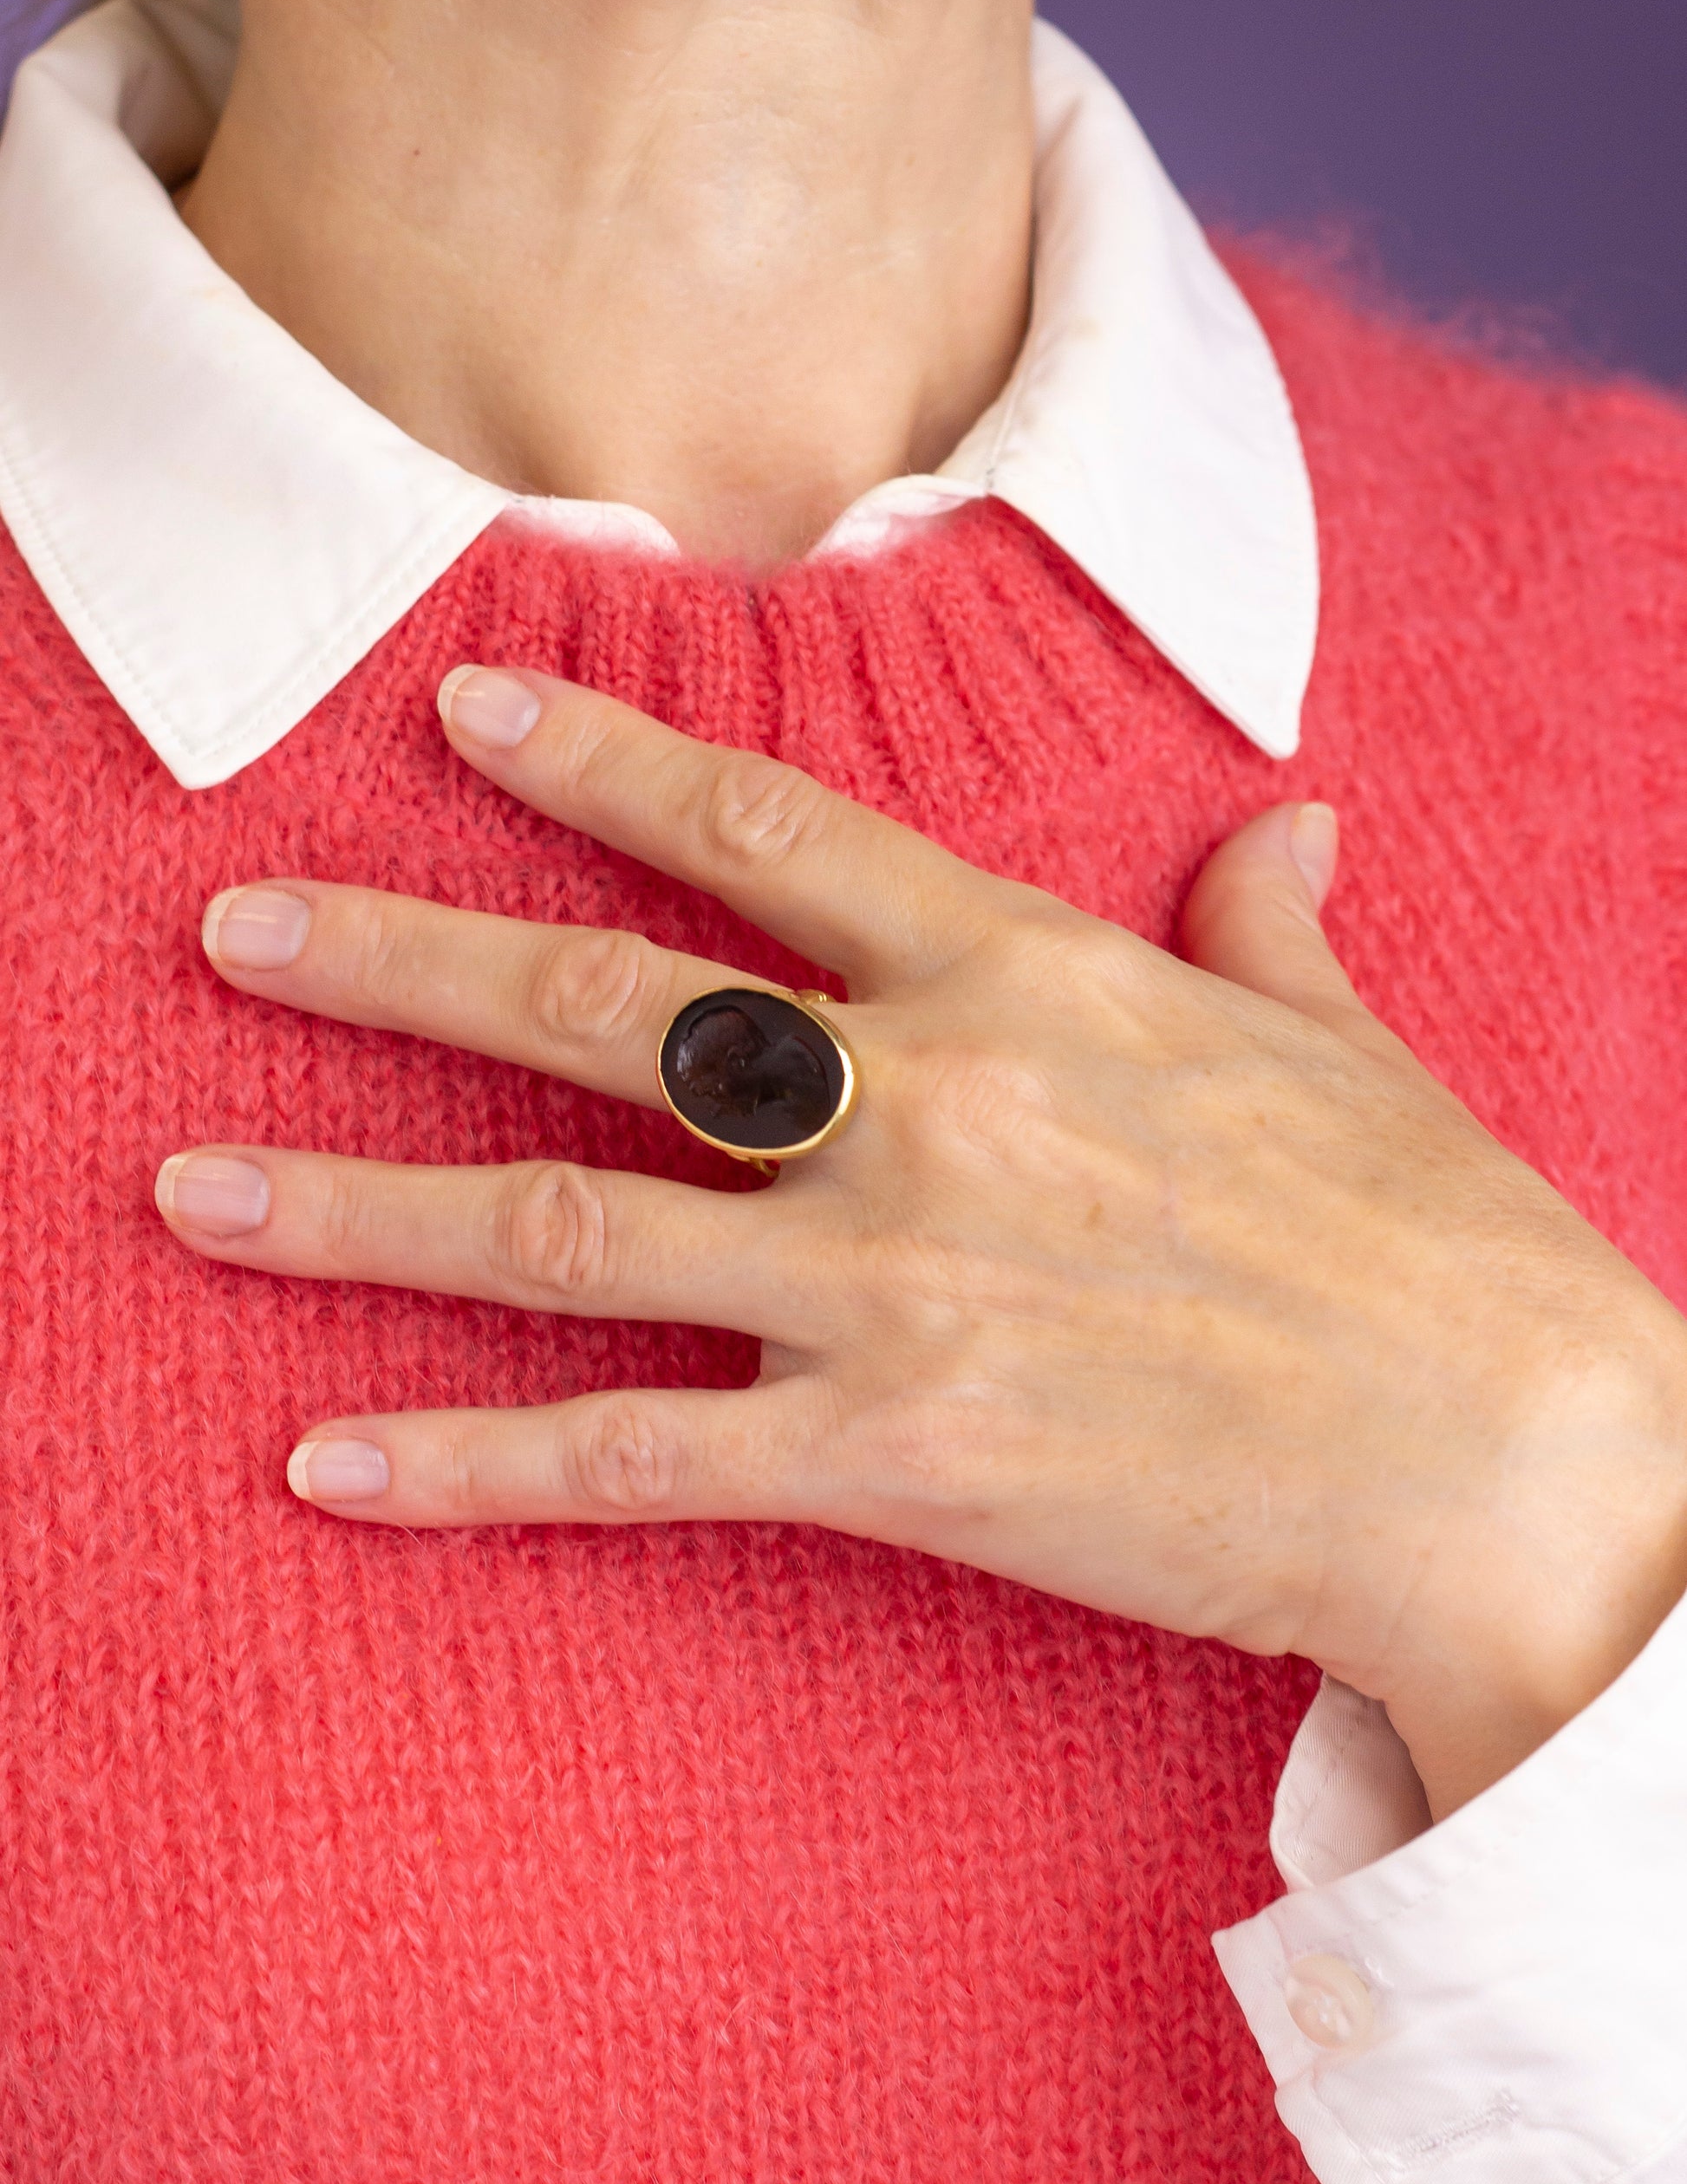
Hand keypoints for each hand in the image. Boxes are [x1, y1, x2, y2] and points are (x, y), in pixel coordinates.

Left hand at [157, 666, 1686, 1816]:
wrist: (1509, 1463)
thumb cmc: (1441, 1245)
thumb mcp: (1347, 1043)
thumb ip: (1268, 924)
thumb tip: (1285, 828)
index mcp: (1029, 980)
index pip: (768, 836)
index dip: (603, 768)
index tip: (465, 720)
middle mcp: (925, 1107)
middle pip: (604, 1012)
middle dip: (398, 965)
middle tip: (237, 934)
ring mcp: (891, 1282)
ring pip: (566, 1225)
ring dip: (357, 1206)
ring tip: (194, 1193)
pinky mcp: (890, 1457)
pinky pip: (632, 1457)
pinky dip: (469, 1462)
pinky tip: (331, 1462)